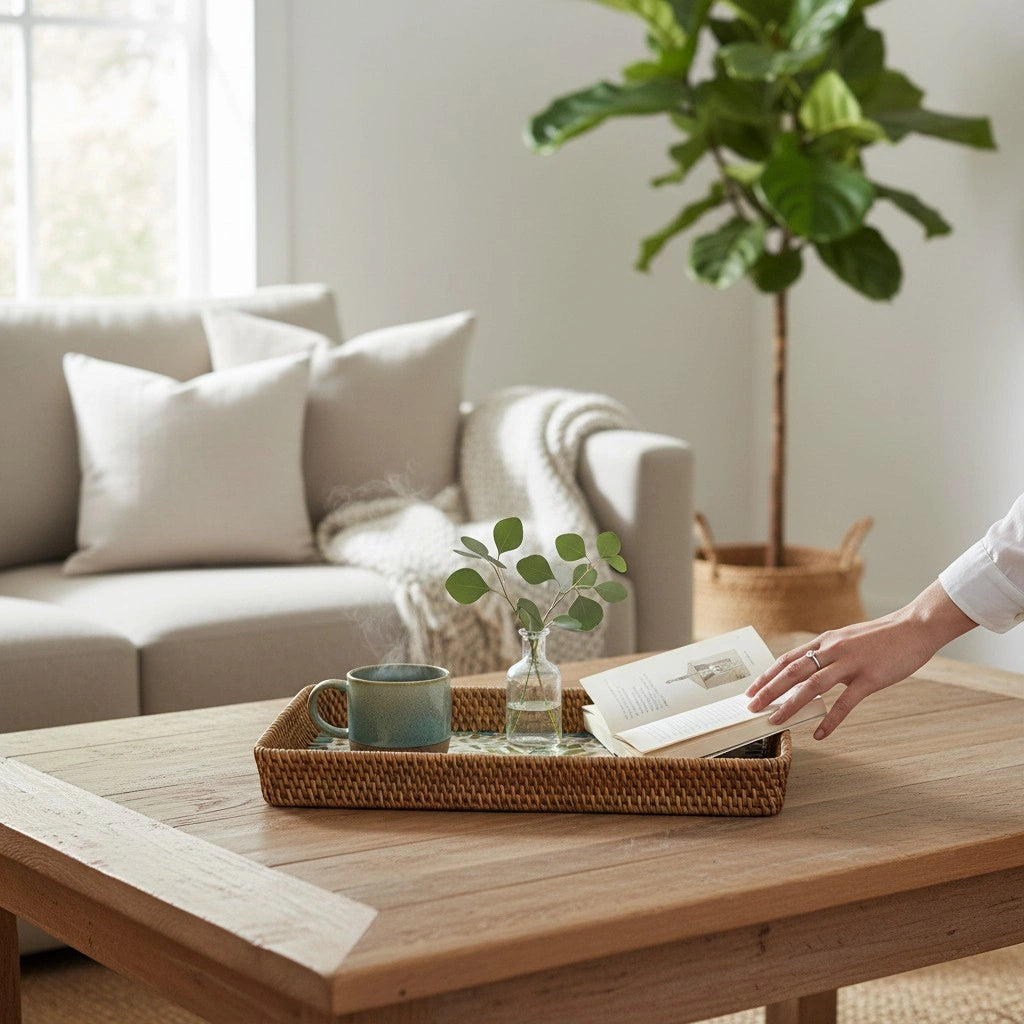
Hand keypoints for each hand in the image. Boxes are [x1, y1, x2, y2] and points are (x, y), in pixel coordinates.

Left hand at [745, 581, 976, 739]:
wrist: (915, 627)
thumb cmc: (882, 637)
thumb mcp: (848, 639)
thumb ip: (828, 653)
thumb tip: (809, 670)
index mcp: (825, 640)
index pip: (787, 659)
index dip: (767, 675)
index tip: (751, 690)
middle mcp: (832, 649)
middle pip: (792, 671)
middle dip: (768, 690)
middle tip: (751, 706)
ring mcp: (850, 663)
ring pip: (812, 686)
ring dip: (790, 704)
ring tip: (774, 720)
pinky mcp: (870, 678)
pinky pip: (845, 703)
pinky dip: (831, 720)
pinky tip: (820, 734)